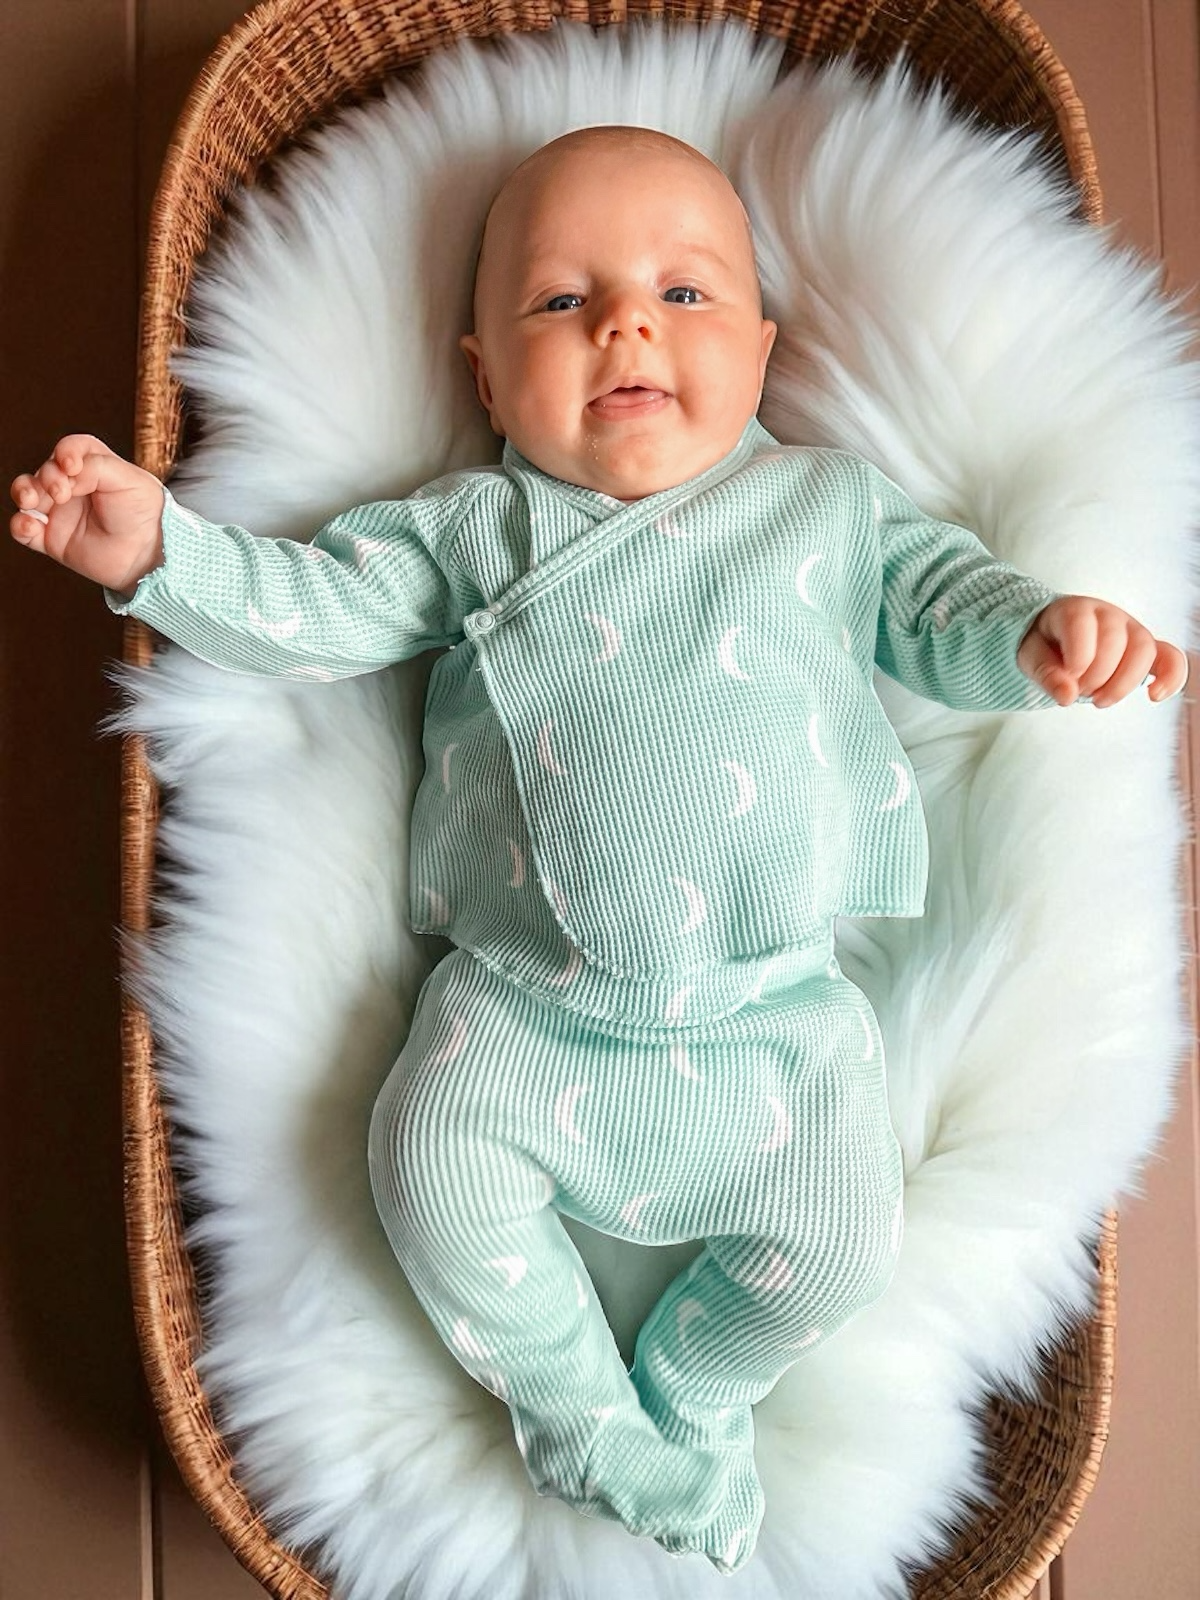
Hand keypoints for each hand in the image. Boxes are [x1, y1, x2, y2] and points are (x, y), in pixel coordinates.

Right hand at [10, 434, 164, 596]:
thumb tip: (66, 472)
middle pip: (45, 470)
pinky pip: (24, 529)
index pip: (70, 449)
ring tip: (33, 502)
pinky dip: (20, 525)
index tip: (71, 466)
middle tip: (62, 493)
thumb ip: (96, 466)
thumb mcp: (130, 480)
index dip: (65, 452)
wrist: (148, 557)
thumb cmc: (145, 515)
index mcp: (95, 468)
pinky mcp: (52, 539)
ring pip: (27, 494)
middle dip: (47, 477)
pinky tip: (30, 527)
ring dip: (24, 493)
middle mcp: (75, 487)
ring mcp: (61, 513)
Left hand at [1017, 595, 1187, 706]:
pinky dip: (1170, 678)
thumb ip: (1045, 674)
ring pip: (1143, 650)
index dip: (1078, 655)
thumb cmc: (1044, 644)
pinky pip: (1170, 658)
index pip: (1082, 624)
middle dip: (1095, 675)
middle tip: (1078, 691)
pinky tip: (1154, 696)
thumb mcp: (1031, 656)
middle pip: (1114, 641)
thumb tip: (1066, 696)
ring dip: (1122, 683)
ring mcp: (1131, 629)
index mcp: (1074, 610)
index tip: (1069, 676)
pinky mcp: (1147, 648)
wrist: (1058, 639)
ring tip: (1099, 700)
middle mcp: (1107, 614)